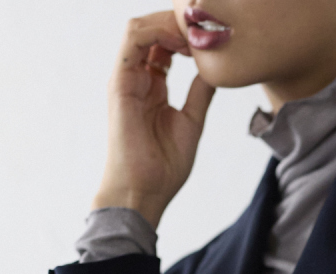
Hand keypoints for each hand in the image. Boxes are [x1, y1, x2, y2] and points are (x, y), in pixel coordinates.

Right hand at [92, 12, 214, 228]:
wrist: (144, 191)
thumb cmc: (164, 167)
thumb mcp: (191, 122)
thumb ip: (199, 93)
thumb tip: (215, 70)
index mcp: (152, 85)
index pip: (164, 43)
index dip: (186, 34)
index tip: (213, 36)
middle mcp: (136, 76)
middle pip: (151, 29)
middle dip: (178, 21)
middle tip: (206, 24)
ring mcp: (126, 77)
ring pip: (139, 27)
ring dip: (168, 22)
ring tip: (195, 31)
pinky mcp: (120, 82)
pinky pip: (133, 40)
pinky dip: (157, 31)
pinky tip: (182, 41)